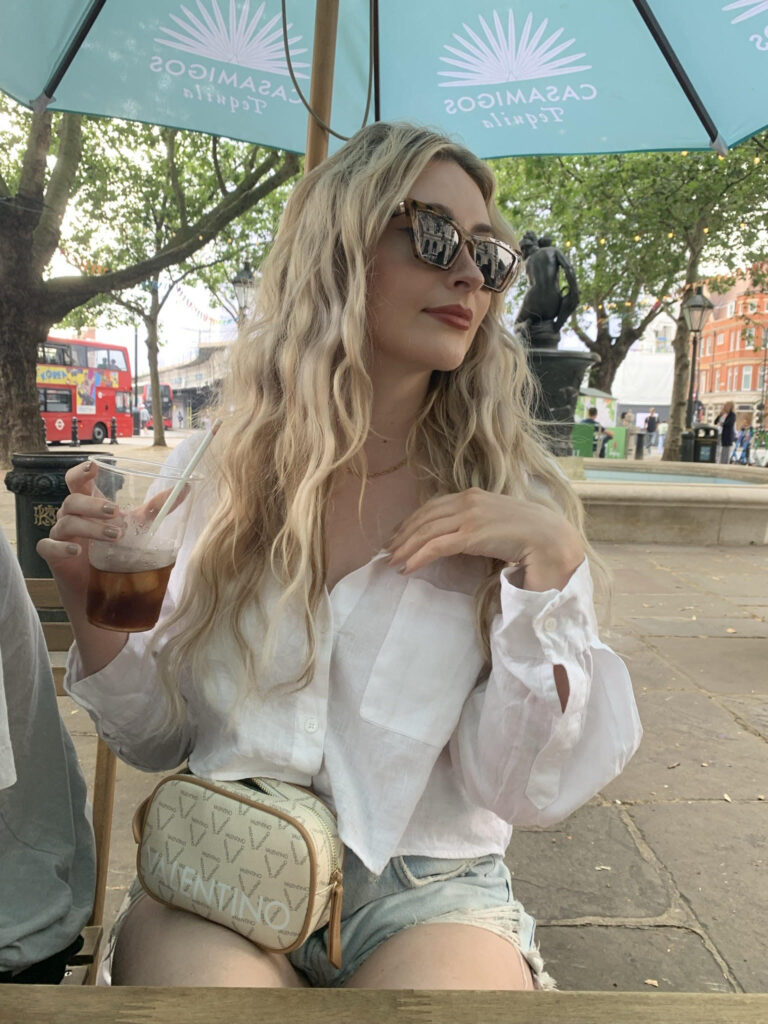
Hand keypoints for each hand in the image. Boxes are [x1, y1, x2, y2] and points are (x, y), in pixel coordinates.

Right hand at [37, 460, 179, 595]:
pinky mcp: (54, 557)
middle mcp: (71, 515)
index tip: (93, 467)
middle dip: (93, 504)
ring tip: (115, 535)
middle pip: (72, 500)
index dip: (80, 471)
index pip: (76, 480)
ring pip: (66, 522)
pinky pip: (48, 547)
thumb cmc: (116, 548)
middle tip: (116, 512)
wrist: (105, 586)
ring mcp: (61, 535)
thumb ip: (158, 508)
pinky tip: (77, 551)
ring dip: (90, 527)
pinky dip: (61, 547)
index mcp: (88, 503)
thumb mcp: (138, 526)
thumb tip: (186, 488)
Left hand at [386, 488, 584, 591]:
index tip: (399, 536)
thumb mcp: (498, 523)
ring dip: (406, 547)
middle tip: (388, 551)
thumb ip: (478, 526)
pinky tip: (407, 567)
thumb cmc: (531, 536)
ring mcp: (470, 516)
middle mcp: (468, 501)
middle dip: (403, 535)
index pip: (433, 506)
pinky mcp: (472, 535)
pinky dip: (418, 556)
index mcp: (474, 496)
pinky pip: (437, 546)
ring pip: (426, 531)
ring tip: (393, 561)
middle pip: (425, 517)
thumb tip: (460, 539)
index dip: (412, 522)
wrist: (552, 539)